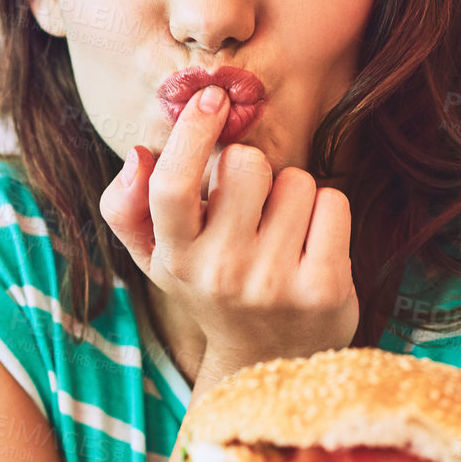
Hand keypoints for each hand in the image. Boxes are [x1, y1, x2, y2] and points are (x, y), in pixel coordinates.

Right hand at [98, 85, 359, 373]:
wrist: (269, 363)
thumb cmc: (212, 290)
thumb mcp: (159, 259)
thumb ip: (128, 207)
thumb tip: (137, 154)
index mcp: (176, 259)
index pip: (172, 187)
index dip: (191, 134)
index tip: (212, 99)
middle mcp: (222, 273)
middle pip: (246, 163)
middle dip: (254, 171)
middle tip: (253, 210)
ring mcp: (274, 283)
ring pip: (296, 180)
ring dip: (293, 195)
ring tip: (282, 235)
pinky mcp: (324, 288)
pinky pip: (333, 202)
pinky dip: (327, 213)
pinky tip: (313, 245)